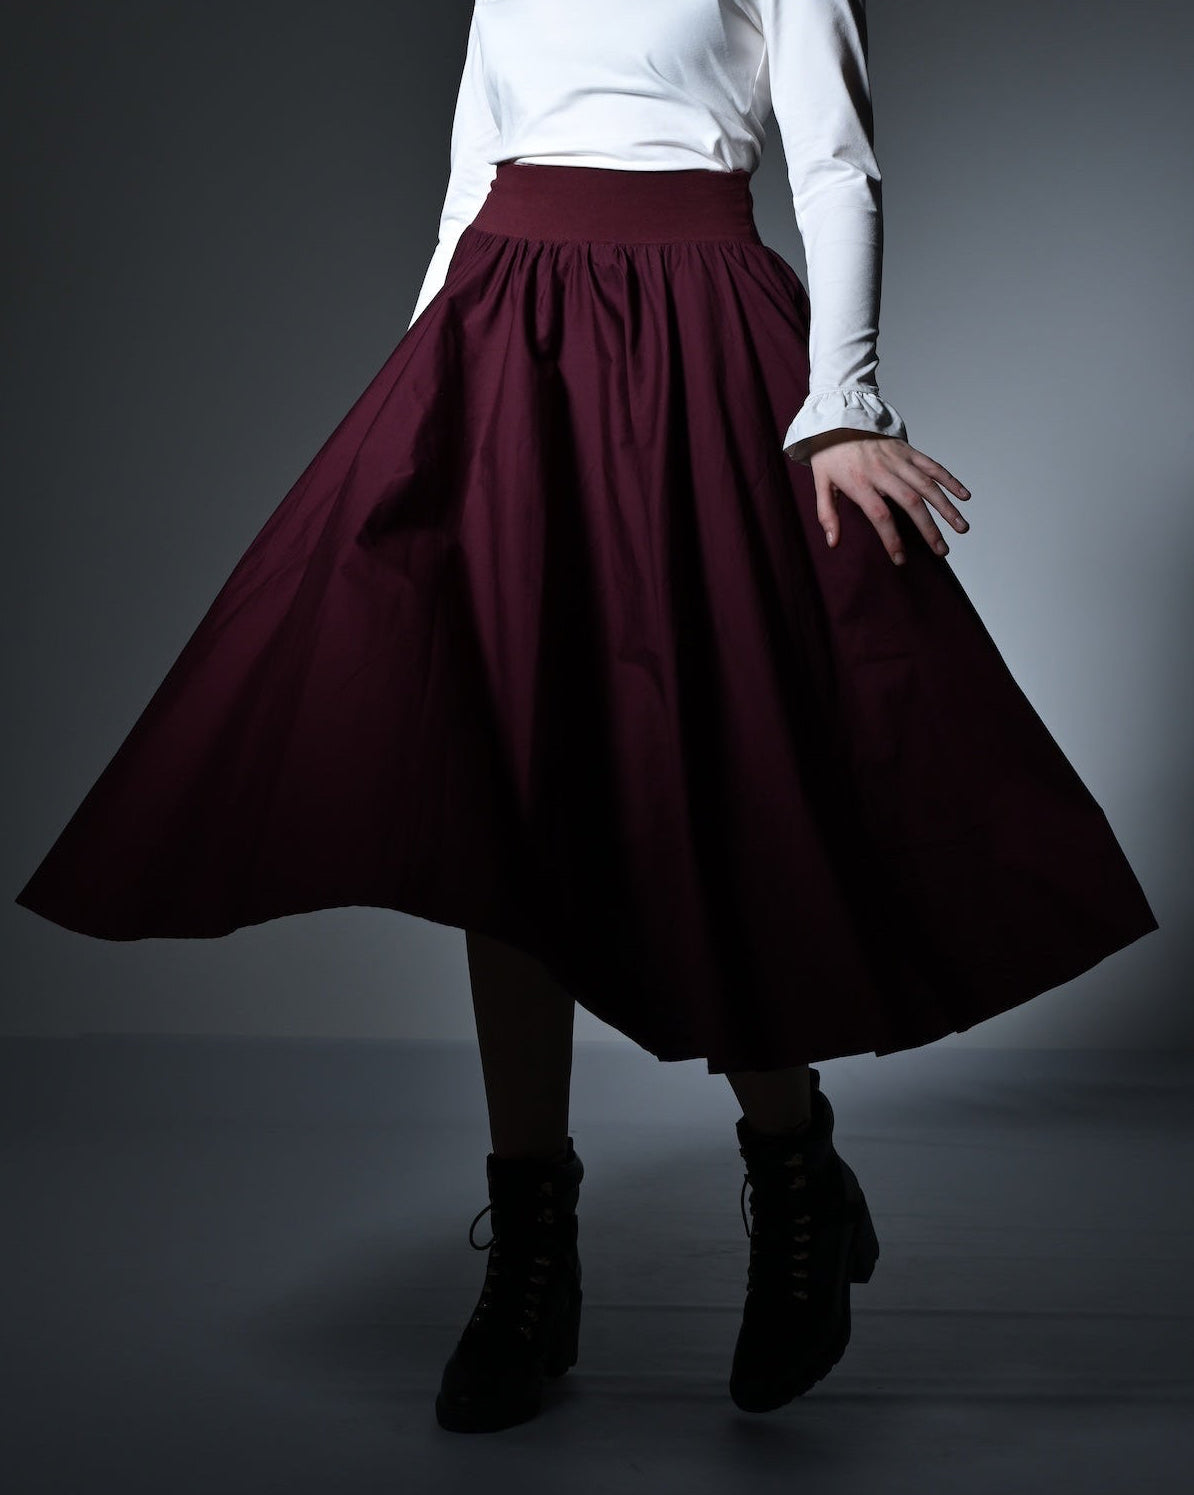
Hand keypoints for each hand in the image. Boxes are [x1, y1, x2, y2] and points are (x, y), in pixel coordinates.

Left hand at [805, 429, 970, 565]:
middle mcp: (883, 471)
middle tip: (941, 550)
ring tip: (961, 528)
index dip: (891, 538)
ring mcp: (898, 459)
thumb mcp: (820, 484)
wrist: (838, 418)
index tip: (901, 558)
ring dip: (946, 508)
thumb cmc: (829, 454)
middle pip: (910, 502)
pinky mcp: (908, 450)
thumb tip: (833, 543)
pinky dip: (950, 480)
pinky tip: (964, 496)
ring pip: (927, 485)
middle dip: (929, 528)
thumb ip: (827, 515)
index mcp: (860, 483)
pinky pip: (932, 465)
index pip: (880, 515)